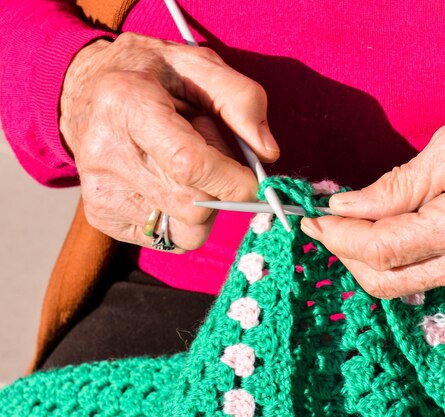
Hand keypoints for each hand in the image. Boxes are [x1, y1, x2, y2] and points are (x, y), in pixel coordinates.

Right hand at [60, 32, 278, 251]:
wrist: (85, 87)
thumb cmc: (152, 74)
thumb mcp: (199, 65)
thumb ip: (242, 100)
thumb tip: (268, 154)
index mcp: (127, 103)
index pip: (189, 165)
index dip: (232, 182)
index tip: (253, 182)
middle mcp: (104, 151)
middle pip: (192, 205)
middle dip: (220, 188)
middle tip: (207, 153)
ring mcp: (99, 189)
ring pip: (184, 229)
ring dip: (204, 203)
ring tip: (183, 165)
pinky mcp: (101, 214)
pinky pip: (168, 237)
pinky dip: (183, 216)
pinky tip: (166, 181)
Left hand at [302, 94, 444, 298]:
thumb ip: (392, 187)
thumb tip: (347, 205)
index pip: (380, 247)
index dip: (337, 236)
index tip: (314, 221)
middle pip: (386, 280)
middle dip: (347, 254)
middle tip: (328, 226)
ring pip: (408, 284)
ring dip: (375, 258)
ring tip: (360, 226)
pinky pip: (436, 279)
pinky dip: (410, 259)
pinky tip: (405, 233)